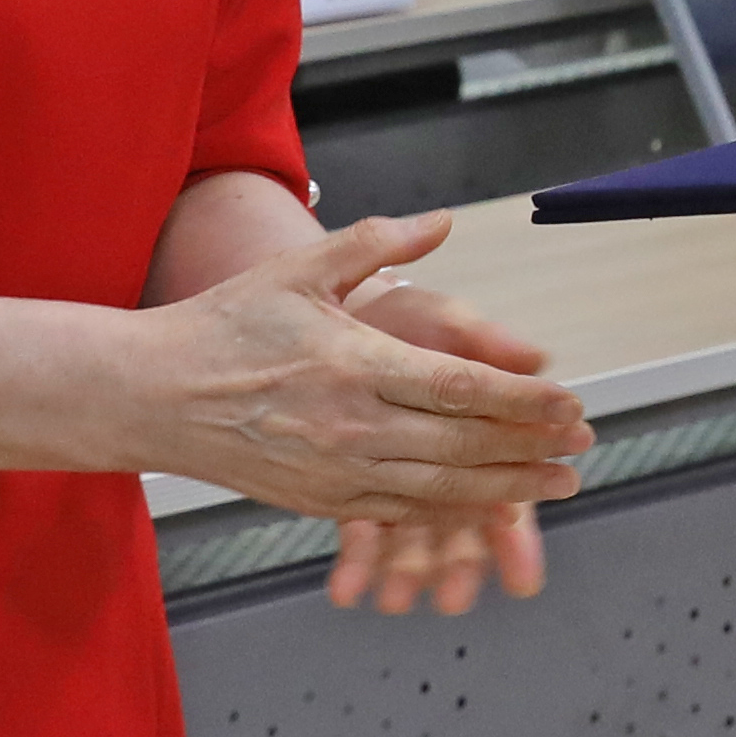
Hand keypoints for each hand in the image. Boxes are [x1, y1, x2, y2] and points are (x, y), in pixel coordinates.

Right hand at [138, 213, 588, 597]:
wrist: (151, 395)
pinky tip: (489, 507)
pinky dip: (452, 512)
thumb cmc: (226, 326)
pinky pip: (402, 513)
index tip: (570, 401)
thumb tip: (444, 223)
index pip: (461, 390)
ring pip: (442, 489)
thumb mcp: (298, 270)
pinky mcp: (322, 502)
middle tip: (584, 444)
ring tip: (557, 485)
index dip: (524, 400)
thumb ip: (376, 243)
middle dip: (533, 448)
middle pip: (465, 445)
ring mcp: (336, 473)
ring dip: (508, 489)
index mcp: (354, 365)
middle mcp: (351, 427)